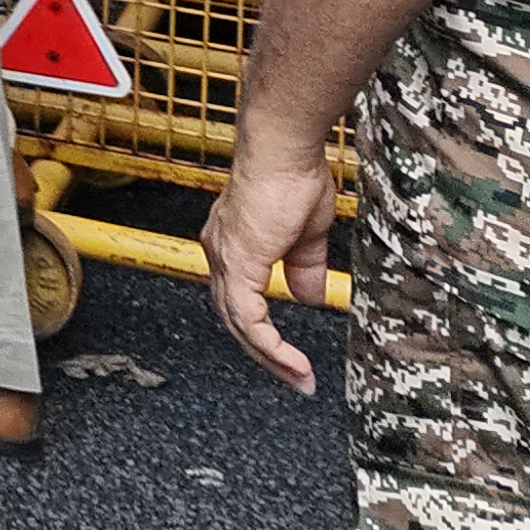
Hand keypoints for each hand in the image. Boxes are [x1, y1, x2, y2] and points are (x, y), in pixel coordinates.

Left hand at [202, 144, 337, 392]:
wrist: (283, 151)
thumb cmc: (293, 176)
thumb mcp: (306, 235)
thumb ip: (304, 268)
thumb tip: (309, 297)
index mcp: (233, 246)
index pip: (241, 301)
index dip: (265, 331)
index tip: (293, 355)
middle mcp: (221, 254)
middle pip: (235, 319)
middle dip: (266, 354)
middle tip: (297, 378)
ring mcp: (225, 259)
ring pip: (238, 324)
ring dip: (270, 357)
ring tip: (300, 378)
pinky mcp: (237, 263)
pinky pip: (248, 318)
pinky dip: (269, 344)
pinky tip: (291, 360)